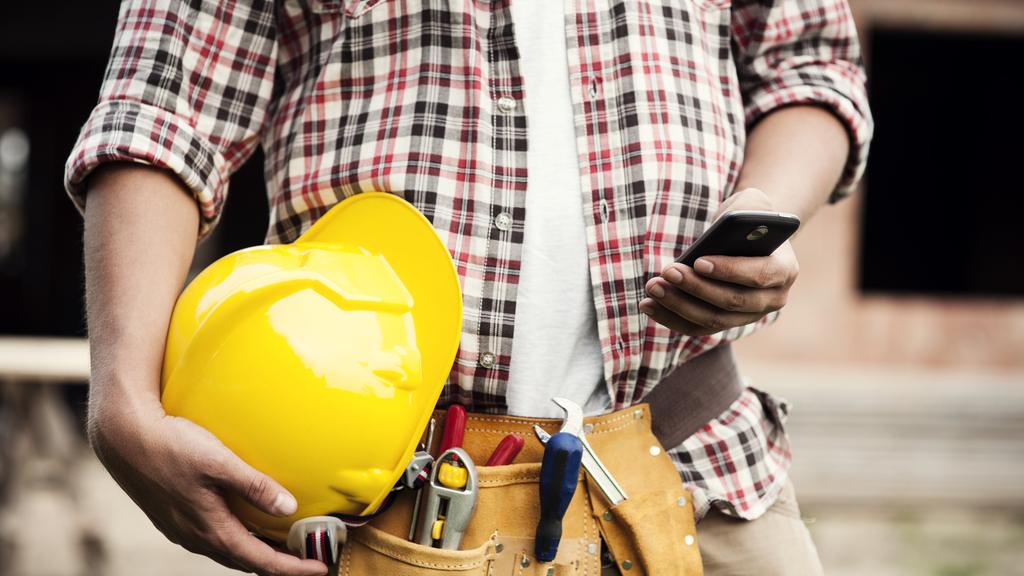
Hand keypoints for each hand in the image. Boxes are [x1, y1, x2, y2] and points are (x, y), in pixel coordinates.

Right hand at [88, 395, 326, 575]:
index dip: (292, 569)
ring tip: (282, 547)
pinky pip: (212, 537)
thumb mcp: (218, 461)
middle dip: (277, 565)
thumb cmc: (171, 445)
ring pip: (227, 550)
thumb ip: (254, 485)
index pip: (260, 561)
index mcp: (210, 528)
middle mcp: (195, 536)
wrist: (122, 437)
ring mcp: (181, 528)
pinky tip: (245, 524)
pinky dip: (237, 538)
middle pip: (244, 561)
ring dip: (256, 552)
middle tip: (307, 560)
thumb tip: (288, 508)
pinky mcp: (173, 516)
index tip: (320, 569)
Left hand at [640, 188, 799, 336]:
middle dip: (696, 287)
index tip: (698, 261)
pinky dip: (670, 318)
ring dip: (679, 305)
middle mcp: (771, 300)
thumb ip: (750, 207)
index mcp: (785, 270)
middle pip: (732, 302)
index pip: (758, 275)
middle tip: (667, 271)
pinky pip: (696, 327)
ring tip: (653, 287)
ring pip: (712, 320)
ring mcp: (748, 316)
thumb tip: (728, 226)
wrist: (747, 239)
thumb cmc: (748, 217)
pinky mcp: (724, 323)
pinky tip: (647, 304)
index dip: (729, 271)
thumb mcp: (753, 203)